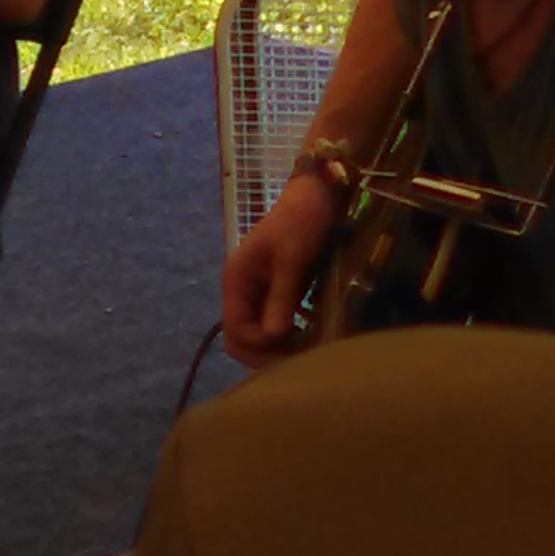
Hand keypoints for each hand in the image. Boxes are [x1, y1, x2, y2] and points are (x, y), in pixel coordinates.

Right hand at [219, 174, 343, 368]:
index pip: (235, 330)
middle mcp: (241, 290)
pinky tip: (309, 339)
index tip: (291, 342)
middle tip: (298, 360)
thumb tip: (272, 337)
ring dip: (276, 348)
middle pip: (240, 338)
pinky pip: (273, 324)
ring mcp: (258, 293)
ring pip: (257, 335)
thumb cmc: (302, 221)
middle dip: (264, 354)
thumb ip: (280, 298)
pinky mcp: (276, 293)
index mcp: (236, 280)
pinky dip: (287, 336)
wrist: (318, 195)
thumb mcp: (292, 259)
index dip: (260, 344)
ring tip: (305, 352)